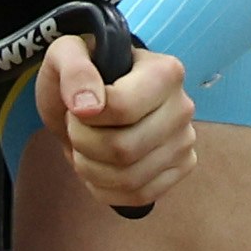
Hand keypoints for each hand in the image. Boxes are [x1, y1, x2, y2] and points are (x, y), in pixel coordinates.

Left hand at [43, 33, 195, 209]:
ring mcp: (184, 142)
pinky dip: (106, 188)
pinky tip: (99, 165)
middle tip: (77, 126)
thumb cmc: (83, 74)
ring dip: (90, 167)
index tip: (76, 105)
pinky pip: (139, 196)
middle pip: (123, 149)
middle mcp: (183, 108)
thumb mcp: (66, 54)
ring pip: (129, 178)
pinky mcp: (180, 169)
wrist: (94, 97)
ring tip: (86, 145)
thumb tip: (87, 105)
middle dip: (83, 142)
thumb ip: (73, 68)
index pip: (121, 109)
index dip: (85, 116)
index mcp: (166, 72)